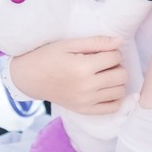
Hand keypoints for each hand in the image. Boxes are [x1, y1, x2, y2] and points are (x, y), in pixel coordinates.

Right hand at [10, 37, 127, 114]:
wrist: (29, 77)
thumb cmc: (48, 56)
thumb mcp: (69, 44)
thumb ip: (96, 42)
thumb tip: (119, 41)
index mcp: (82, 67)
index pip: (115, 57)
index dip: (112, 51)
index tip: (102, 51)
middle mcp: (86, 87)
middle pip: (121, 75)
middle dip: (117, 66)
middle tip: (104, 62)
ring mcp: (86, 101)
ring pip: (120, 91)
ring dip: (117, 81)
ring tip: (104, 75)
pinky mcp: (84, 110)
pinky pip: (112, 108)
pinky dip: (114, 98)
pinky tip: (105, 89)